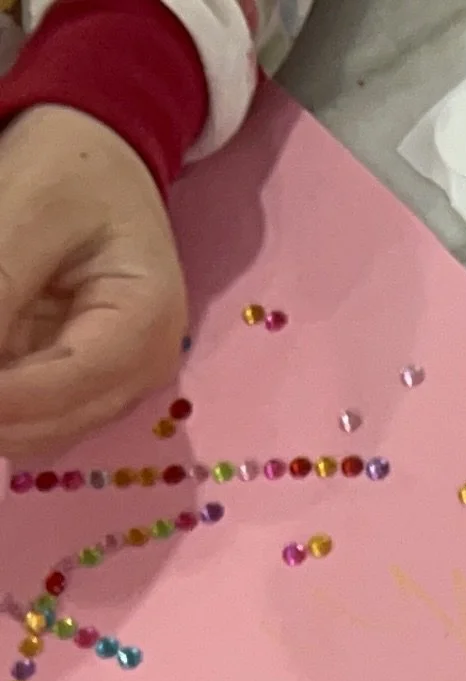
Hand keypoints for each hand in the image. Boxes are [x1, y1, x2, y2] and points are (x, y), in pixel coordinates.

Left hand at [0, 106, 185, 457]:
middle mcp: (143, 371)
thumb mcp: (29, 206)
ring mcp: (116, 385)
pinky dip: (2, 398)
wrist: (98, 159)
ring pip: (37, 431)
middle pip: (53, 424)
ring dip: (0, 409)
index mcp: (146, 321)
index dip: (4, 397)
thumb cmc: (72, 168)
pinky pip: (31, 413)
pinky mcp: (87, 385)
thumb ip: (1, 284)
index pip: (69, 386)